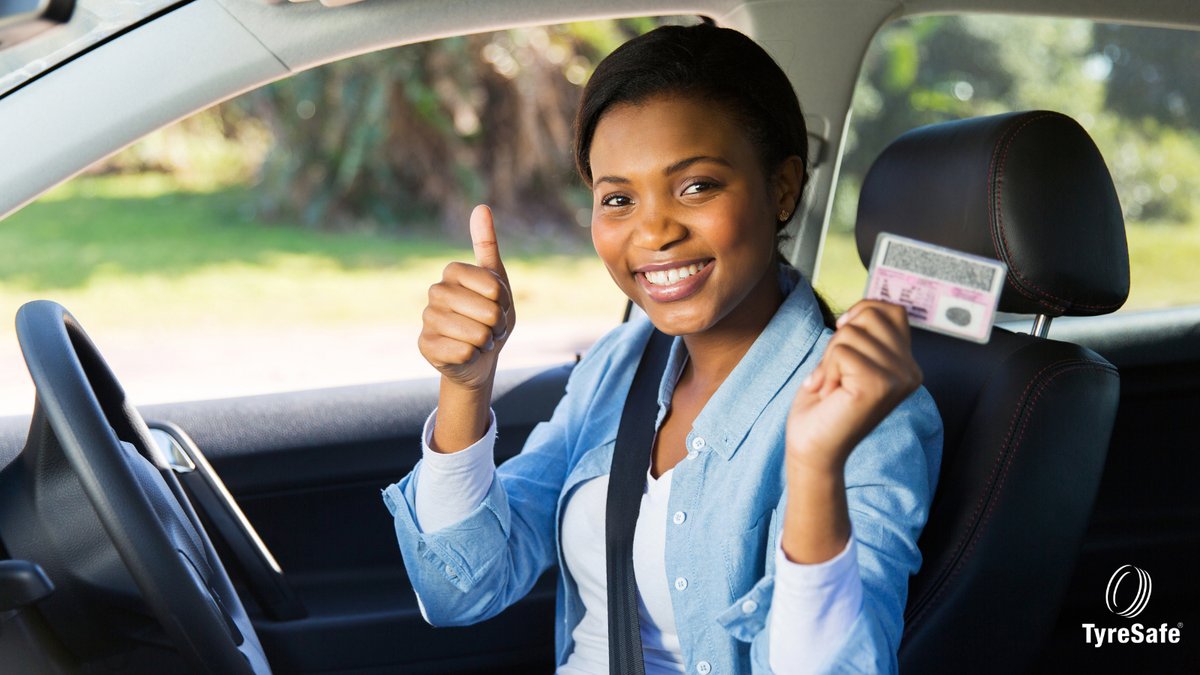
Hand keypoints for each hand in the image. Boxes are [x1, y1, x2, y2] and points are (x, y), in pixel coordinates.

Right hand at [418, 205, 515, 392]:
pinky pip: (464, 352)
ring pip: (476, 333)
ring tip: (478, 339)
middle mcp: (435, 292)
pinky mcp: (424, 345)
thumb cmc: (489, 317)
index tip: (498, 305)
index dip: (504, 302)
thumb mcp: (497, 282)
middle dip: (497, 324)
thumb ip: (487, 245)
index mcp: (452, 272)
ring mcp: (427, 319)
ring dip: (486, 341)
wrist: (478, 358)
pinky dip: (473, 356)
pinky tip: (465, 354)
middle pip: (488, 311)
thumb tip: (480, 206)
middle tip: (489, 327)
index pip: (495, 286)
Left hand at [785, 300, 921, 475]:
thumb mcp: (849, 359)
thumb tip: (866, 306)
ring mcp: (898, 379)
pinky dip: (825, 370)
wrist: (812, 446)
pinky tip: (829, 393)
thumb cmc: (824, 404)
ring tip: (832, 386)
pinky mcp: (879, 386)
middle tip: (834, 372)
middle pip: (871, 315)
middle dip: (840, 338)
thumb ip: (864, 335)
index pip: (893, 311)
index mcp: (907, 364)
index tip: (842, 335)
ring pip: (852, 333)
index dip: (861, 312)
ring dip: (829, 359)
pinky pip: (842, 351)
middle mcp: (910, 371)